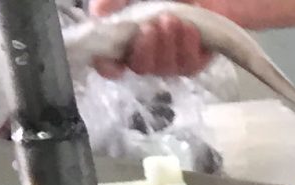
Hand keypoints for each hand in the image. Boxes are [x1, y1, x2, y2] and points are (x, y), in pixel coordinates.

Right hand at [90, 0, 213, 77]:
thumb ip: (112, 0)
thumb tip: (99, 14)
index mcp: (125, 40)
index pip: (110, 65)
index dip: (109, 67)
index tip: (114, 65)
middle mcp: (146, 55)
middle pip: (141, 67)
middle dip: (145, 49)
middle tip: (152, 26)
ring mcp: (170, 61)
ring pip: (165, 68)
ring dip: (167, 45)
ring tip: (171, 20)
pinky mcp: (195, 61)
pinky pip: (190, 65)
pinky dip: (188, 47)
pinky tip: (189, 28)